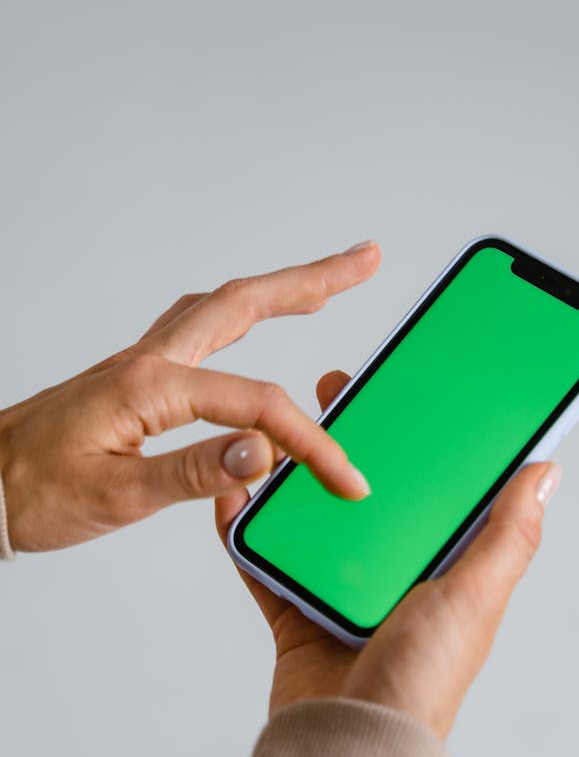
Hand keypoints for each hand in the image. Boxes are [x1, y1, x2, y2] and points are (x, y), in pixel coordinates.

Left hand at [0, 244, 379, 551]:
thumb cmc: (34, 492)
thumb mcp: (115, 495)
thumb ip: (192, 472)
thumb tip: (262, 453)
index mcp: (149, 388)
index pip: (255, 407)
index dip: (311, 444)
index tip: (345, 479)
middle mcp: (149, 361)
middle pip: (244, 303)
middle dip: (312, 281)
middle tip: (366, 261)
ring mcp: (141, 362)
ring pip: (222, 308)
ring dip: (279, 290)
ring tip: (327, 283)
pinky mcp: (136, 376)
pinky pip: (198, 327)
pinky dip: (239, 313)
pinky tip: (251, 320)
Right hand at [216, 370, 561, 739]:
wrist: (352, 745)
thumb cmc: (423, 680)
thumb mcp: (474, 596)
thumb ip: (508, 535)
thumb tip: (546, 471)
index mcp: (442, 566)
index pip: (435, 487)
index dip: (423, 439)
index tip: (406, 392)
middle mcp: (393, 574)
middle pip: (368, 493)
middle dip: (351, 442)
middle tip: (333, 394)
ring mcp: (341, 591)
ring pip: (314, 519)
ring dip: (296, 478)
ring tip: (279, 432)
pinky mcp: (296, 612)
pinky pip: (265, 563)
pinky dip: (248, 531)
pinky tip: (234, 494)